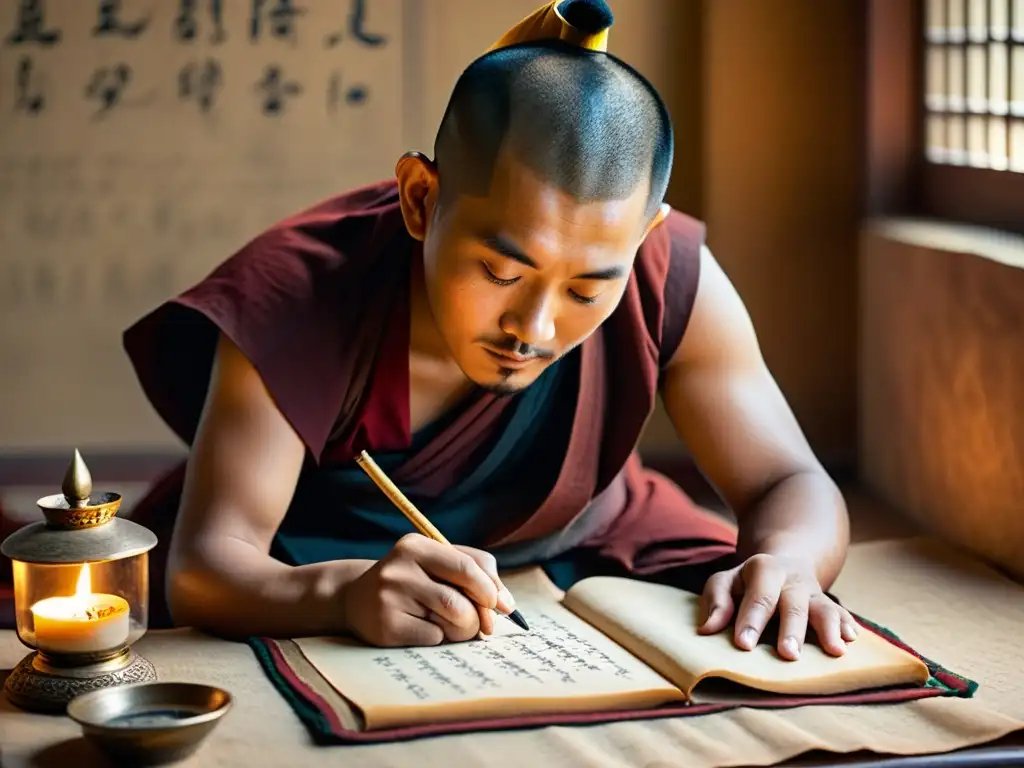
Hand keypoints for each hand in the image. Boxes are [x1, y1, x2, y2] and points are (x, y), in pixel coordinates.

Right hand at [341, 533, 515, 646]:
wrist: (354, 599)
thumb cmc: (410, 580)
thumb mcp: (436, 563)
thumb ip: (475, 571)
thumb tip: (506, 604)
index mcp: (416, 546)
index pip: (467, 567)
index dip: (491, 589)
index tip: (502, 606)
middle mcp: (400, 568)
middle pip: (462, 600)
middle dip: (481, 616)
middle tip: (485, 625)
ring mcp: (390, 598)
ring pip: (453, 620)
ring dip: (464, 629)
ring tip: (452, 625)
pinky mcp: (386, 627)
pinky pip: (434, 639)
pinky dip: (439, 639)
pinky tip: (423, 630)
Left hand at [697, 553, 858, 659]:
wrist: (784, 563)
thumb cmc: (747, 581)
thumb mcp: (725, 581)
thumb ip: (716, 602)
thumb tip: (707, 630)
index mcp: (763, 569)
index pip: (757, 598)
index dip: (750, 621)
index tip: (744, 645)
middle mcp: (791, 578)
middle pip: (792, 604)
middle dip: (791, 629)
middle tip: (789, 655)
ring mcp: (813, 591)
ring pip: (823, 607)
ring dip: (829, 628)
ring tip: (835, 650)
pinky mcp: (828, 603)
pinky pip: (841, 612)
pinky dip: (847, 625)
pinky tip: (851, 639)